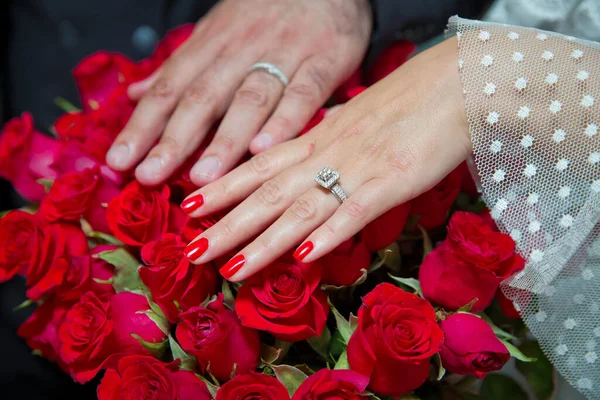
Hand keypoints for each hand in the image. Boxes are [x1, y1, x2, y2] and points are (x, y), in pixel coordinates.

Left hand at [105, 0, 371, 185]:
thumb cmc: (266, 12)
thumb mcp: (217, 30)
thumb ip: (179, 67)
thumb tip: (133, 94)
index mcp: (211, 44)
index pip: (169, 88)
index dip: (142, 126)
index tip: (120, 162)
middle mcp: (241, 50)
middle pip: (202, 97)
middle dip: (174, 139)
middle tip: (150, 176)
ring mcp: (284, 54)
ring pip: (249, 99)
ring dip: (224, 139)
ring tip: (203, 176)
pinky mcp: (325, 59)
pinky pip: (303, 92)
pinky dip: (285, 121)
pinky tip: (264, 149)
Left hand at [181, 38, 471, 280]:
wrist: (457, 79)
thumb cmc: (411, 101)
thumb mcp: (358, 121)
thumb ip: (329, 144)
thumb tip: (306, 164)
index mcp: (319, 138)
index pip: (260, 166)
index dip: (222, 189)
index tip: (188, 209)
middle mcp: (328, 152)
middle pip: (267, 191)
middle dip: (226, 224)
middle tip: (190, 252)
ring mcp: (359, 166)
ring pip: (301, 206)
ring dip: (264, 241)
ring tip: (229, 268)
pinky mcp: (394, 179)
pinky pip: (355, 210)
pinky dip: (327, 234)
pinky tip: (303, 258)